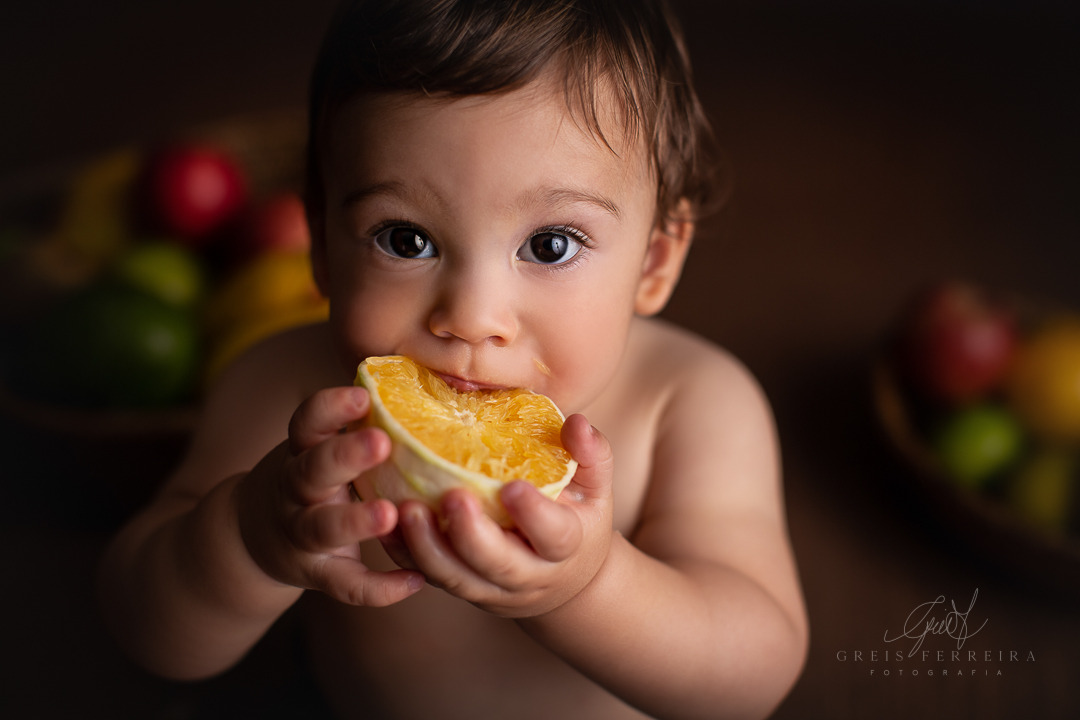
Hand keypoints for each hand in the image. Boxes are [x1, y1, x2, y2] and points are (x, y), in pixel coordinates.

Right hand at [237, 386, 424, 605]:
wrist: (252, 537)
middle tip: (381, 441)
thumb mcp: (317, 446)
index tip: (361, 394)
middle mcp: (296, 490)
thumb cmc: (311, 477)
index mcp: (301, 451)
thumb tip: (428, 378)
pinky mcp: (315, 573)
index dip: (329, 408)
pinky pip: (345, 584)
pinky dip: (379, 588)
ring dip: (356, 521)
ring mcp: (301, 533)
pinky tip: (415, 582)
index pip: (306, 422)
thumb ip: (358, 423)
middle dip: (344, 455)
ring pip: (323, 527)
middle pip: (312, 470)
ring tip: (391, 515)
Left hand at [388, 414, 613, 616]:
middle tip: (451, 498)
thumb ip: (591, 454)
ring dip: (428, 549)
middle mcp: (529, 575)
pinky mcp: (462, 589)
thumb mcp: (595, 489)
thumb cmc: (578, 519)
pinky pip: (428, 578)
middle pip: (498, 565)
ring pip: (456, 579)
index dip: (534, 515)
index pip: (554, 535)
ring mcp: (491, 589)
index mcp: (566, 546)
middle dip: (471, 536)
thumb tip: (576, 422)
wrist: (565, 582)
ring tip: (407, 510)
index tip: (511, 487)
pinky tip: (386, 523)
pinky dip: (404, 555)